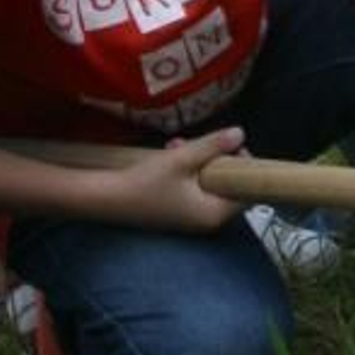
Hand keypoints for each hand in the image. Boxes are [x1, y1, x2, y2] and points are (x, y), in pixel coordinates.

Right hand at [115, 126, 248, 233]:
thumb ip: (213, 146)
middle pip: (226, 185)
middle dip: (213, 158)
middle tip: (197, 142)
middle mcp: (206, 220)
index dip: (243, 166)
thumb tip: (240, 133)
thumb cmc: (146, 182)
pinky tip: (170, 154)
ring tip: (176, 144)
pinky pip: (193, 187)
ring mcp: (191, 217)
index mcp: (214, 214)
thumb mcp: (182, 159)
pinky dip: (186, 171)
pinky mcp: (178, 211)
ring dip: (197, 160)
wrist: (108, 200)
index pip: (246, 192)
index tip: (230, 147)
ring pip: (208, 182)